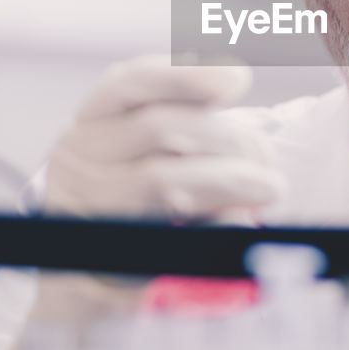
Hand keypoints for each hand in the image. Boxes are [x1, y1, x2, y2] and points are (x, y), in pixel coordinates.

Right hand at [33, 56, 285, 321]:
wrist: (78, 274)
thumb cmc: (129, 192)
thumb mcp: (144, 149)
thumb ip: (192, 129)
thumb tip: (256, 146)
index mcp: (93, 118)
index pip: (132, 82)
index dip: (186, 75)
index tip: (239, 78)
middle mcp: (79, 155)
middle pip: (160, 128)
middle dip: (227, 137)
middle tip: (266, 159)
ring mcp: (84, 206)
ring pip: (161, 180)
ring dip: (228, 180)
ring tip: (270, 188)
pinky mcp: (101, 256)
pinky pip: (165, 237)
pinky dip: (212, 227)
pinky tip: (239, 224)